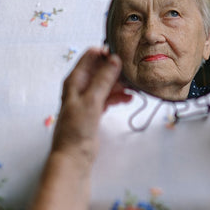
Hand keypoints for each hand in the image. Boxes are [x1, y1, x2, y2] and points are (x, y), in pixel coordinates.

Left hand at [51, 47, 132, 165]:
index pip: (91, 56)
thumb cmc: (77, 128)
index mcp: (75, 80)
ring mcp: (88, 98)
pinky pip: (109, 97)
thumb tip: (114, 59)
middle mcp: (81, 86)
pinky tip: (129, 99)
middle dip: (117, 70)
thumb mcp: (92, 100)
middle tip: (135, 74)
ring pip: (107, 84)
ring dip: (120, 84)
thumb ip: (103, 79)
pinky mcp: (95, 110)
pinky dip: (118, 96)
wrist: (74, 155)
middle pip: (101, 70)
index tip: (125, 56)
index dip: (107, 54)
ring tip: (135, 88)